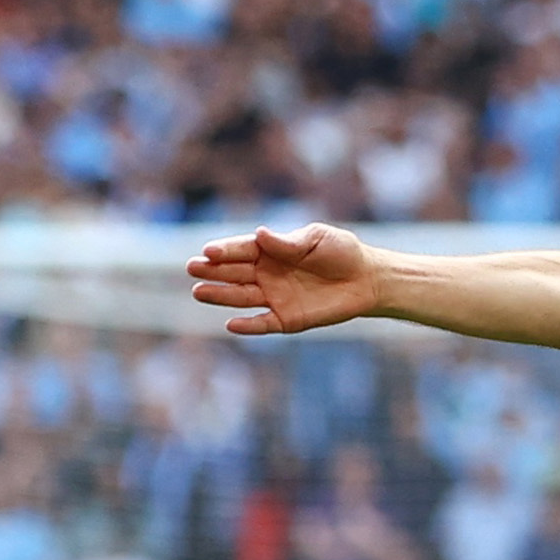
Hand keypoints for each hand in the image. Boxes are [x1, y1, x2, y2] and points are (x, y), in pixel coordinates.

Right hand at [186, 223, 383, 334]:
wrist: (367, 279)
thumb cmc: (341, 252)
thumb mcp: (316, 240)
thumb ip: (288, 242)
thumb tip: (260, 234)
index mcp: (269, 250)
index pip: (240, 249)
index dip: (225, 251)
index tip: (208, 251)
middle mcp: (266, 273)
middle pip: (234, 273)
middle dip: (213, 270)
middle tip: (192, 268)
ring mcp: (274, 297)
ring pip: (241, 297)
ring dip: (220, 295)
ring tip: (199, 292)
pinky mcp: (287, 319)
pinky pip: (263, 323)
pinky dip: (248, 326)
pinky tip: (231, 324)